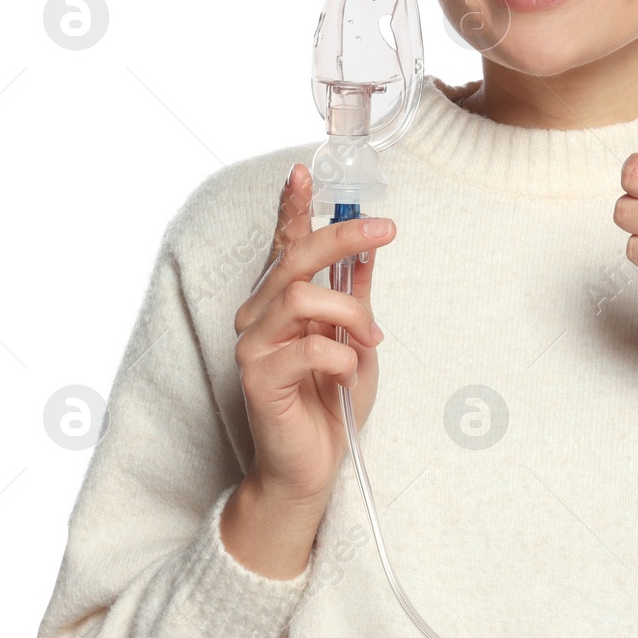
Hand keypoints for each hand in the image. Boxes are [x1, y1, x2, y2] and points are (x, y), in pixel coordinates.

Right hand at [231, 164, 393, 511]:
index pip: (283, 244)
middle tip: (385, 230)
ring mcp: (252, 345)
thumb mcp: (356, 341)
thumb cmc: (329, 404)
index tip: (303, 171)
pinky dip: (341, 355)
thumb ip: (354, 299)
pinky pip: (308, 346)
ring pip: (301, 297)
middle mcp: (258, 316)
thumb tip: (367, 253)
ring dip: (349, 314)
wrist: (312, 467)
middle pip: (296, 257)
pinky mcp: (257, 377)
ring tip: (369, 339)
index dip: (290, 206)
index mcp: (280, 302)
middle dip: (343, 236)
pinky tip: (345, 374)